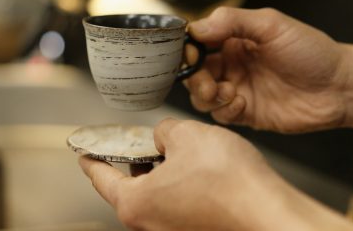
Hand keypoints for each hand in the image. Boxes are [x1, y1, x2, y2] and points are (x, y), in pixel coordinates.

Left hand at [79, 118, 352, 230]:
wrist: (269, 215)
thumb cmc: (227, 180)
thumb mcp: (186, 135)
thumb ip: (164, 131)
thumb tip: (165, 138)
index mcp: (135, 203)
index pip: (100, 177)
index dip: (91, 157)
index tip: (83, 150)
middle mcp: (149, 224)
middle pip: (129, 187)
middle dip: (134, 159)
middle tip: (139, 140)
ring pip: (155, 195)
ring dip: (160, 171)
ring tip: (174, 149)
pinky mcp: (194, 230)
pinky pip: (175, 204)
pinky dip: (178, 184)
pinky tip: (197, 168)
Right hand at [185, 7, 352, 132]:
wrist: (339, 87)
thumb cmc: (311, 51)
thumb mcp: (271, 25)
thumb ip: (232, 21)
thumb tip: (196, 28)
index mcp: (233, 39)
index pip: (197, 42)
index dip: (187, 49)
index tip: (189, 54)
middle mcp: (231, 64)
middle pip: (193, 72)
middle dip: (194, 77)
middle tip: (207, 82)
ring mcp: (237, 89)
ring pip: (201, 96)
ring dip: (207, 95)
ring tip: (228, 92)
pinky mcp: (245, 113)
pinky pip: (220, 115)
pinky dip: (225, 110)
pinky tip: (243, 103)